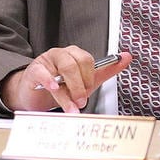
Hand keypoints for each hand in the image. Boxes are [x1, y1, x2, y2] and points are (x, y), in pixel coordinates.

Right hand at [0, 47, 131, 113]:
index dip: (90, 77)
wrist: (36, 96)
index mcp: (74, 55)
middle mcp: (61, 55)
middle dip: (81, 85)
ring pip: (62, 69)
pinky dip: (49, 81)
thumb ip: (106, 70)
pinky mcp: (34, 71)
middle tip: (81, 99)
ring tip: (72, 104)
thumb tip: (126, 58)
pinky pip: (42, 73)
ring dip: (69, 90)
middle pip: (75, 63)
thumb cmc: (61, 87)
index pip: (87, 59)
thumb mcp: (85, 81)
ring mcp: (46, 61)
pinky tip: (53, 88)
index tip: (90, 89)